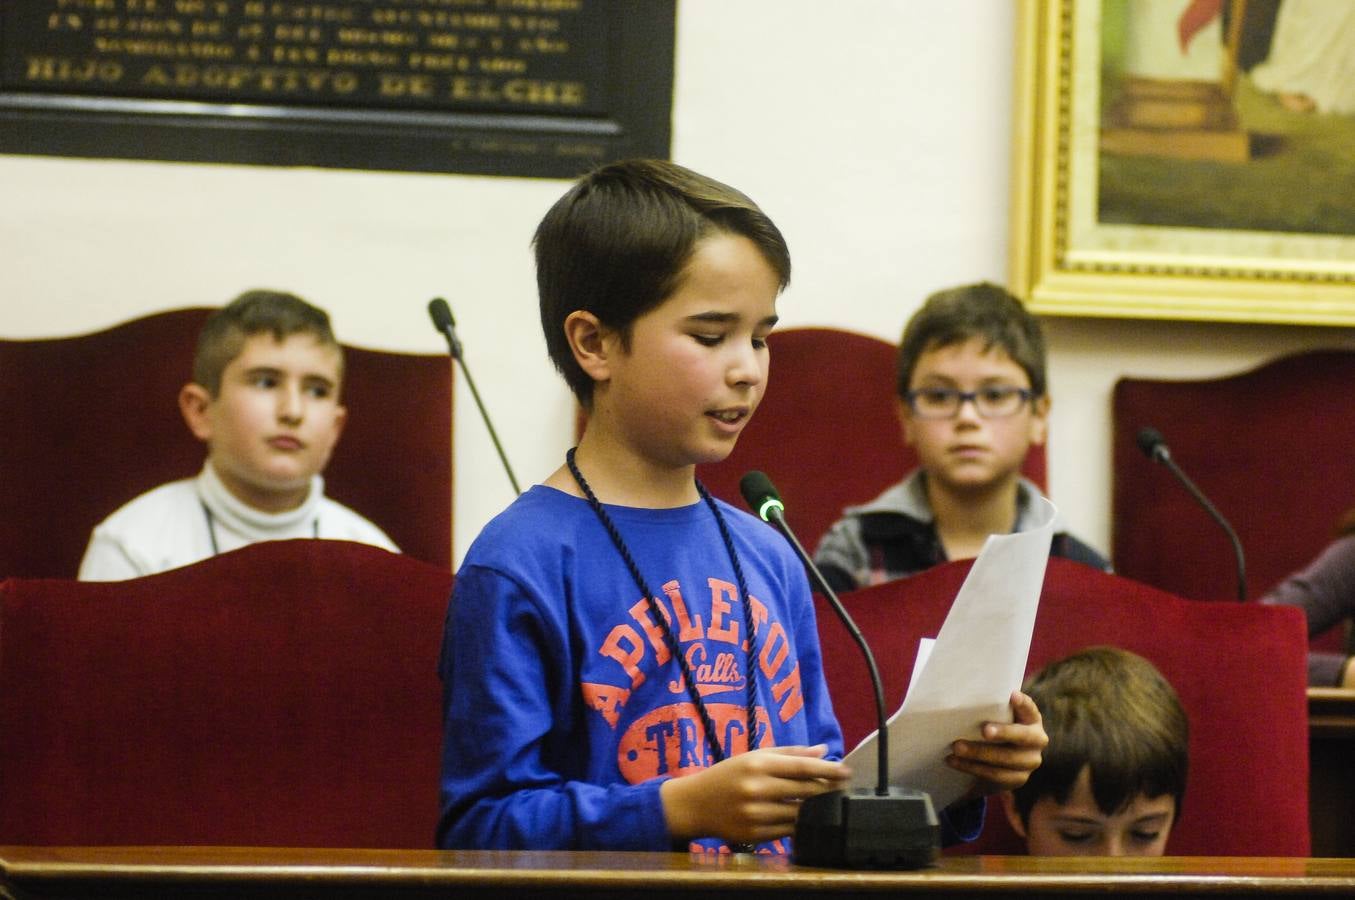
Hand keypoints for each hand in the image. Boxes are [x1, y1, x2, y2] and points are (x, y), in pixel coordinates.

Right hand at [660, 744, 850, 844]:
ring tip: (827, 802)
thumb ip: (789, 753)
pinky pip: (788, 831)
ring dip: (817, 808)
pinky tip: (807, 818)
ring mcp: (756, 814)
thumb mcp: (754, 757)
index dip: (828, 770)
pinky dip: (800, 824)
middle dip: (828, 789)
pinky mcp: (754, 834)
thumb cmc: (728, 775)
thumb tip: (822, 751)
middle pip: (805, 791)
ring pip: (799, 814)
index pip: (802, 768)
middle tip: (843, 787)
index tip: (847, 771)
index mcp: (758, 765)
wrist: (695, 804)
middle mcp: (757, 789)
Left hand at [947, 690, 1046, 796]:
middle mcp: (1037, 740)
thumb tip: (962, 697)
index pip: (1029, 709)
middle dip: (1003, 733)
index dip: (1023, 703)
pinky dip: (972, 768)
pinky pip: (995, 775)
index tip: (1012, 695)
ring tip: (956, 748)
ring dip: (978, 753)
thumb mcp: (996, 717)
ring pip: (1006, 759)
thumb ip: (990, 709)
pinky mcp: (1018, 779)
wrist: (996, 761)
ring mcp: (1030, 762)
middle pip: (1022, 736)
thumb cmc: (994, 727)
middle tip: (984, 730)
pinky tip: (955, 762)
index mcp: (1032, 719)